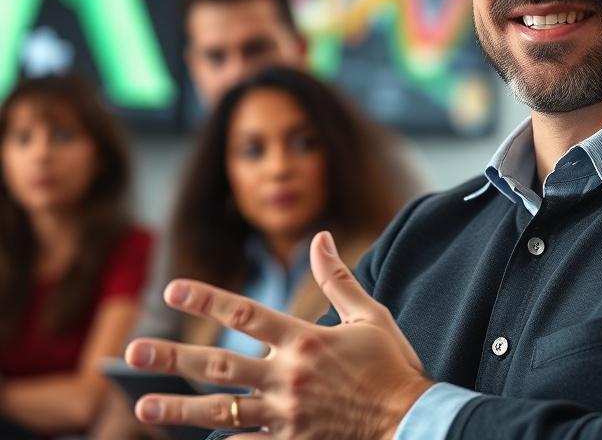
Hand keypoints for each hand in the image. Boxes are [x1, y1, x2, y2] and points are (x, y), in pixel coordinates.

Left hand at [124, 231, 433, 439]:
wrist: (412, 421)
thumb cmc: (392, 365)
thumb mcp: (369, 316)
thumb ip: (338, 278)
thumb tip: (321, 237)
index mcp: (306, 340)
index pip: (247, 313)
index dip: (208, 300)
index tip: (174, 289)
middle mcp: (289, 376)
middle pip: (219, 364)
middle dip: (173, 358)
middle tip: (132, 352)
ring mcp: (286, 414)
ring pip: (221, 409)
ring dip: (177, 409)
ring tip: (142, 406)